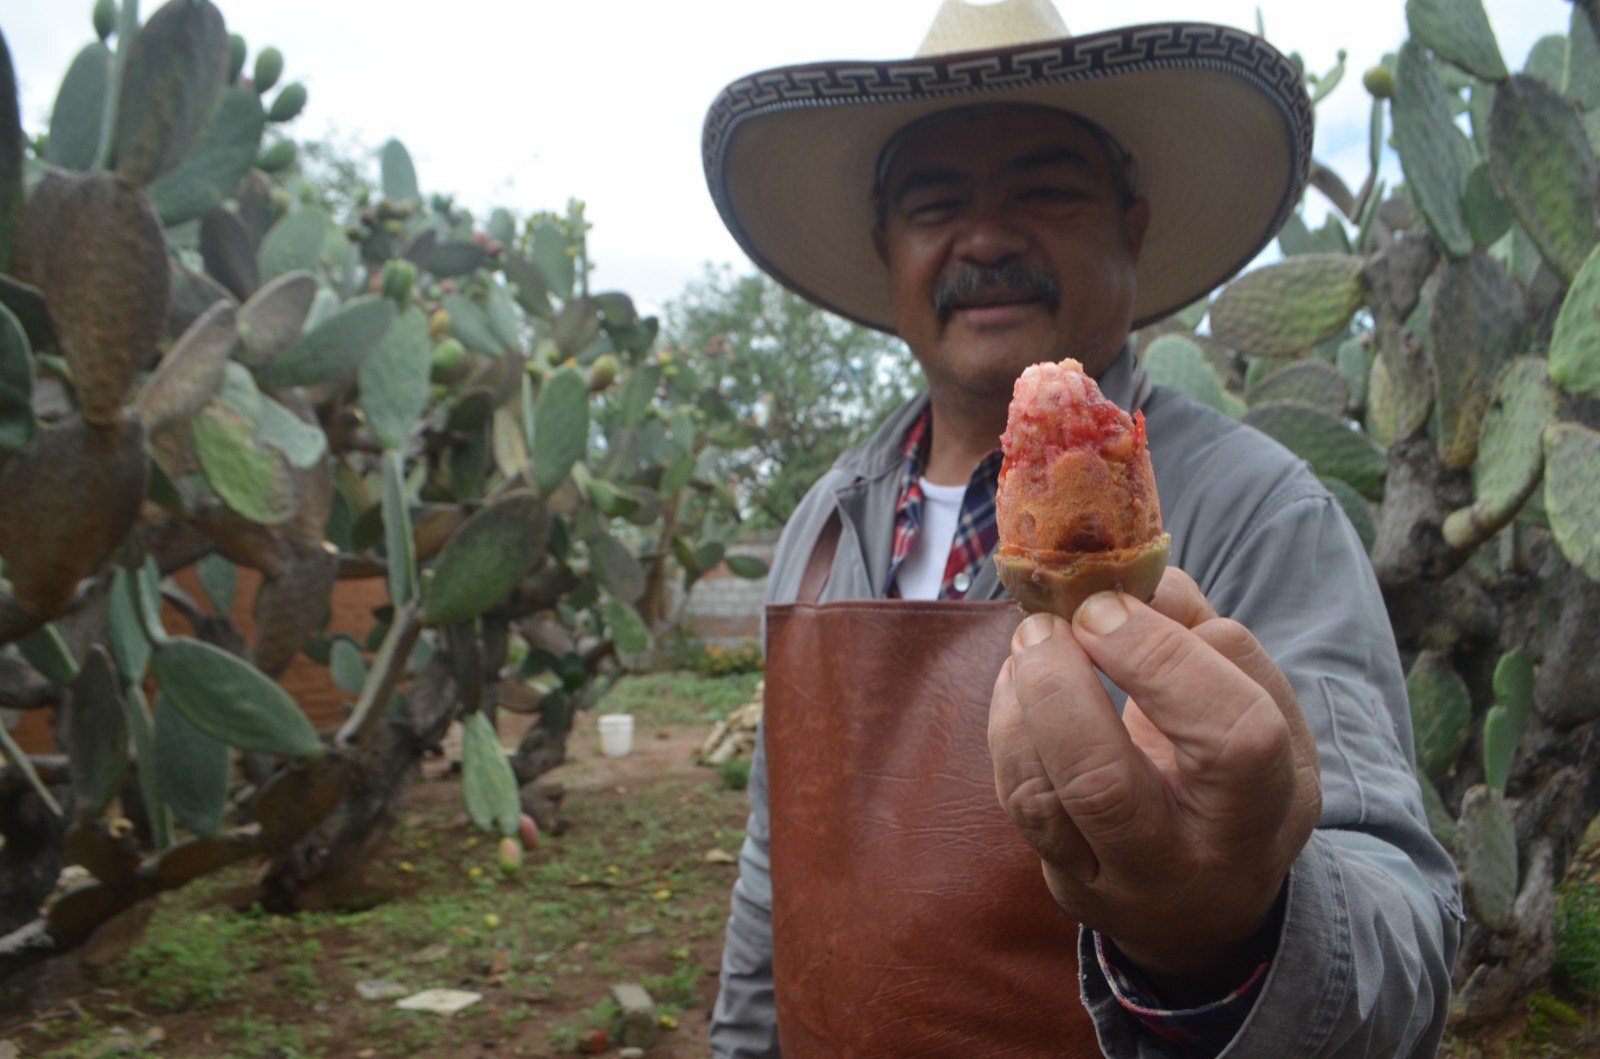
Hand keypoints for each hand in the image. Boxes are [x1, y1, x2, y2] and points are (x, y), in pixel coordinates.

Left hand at [988, 568, 1320, 1000]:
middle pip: (1103, 784)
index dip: (1161, 659)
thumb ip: (1216, 640)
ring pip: (1039, 797)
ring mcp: (1113, 886)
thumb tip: (1141, 580)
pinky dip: (1008, 726)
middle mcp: (1185, 865)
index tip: (1111, 604)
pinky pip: (1017, 801)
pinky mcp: (1062, 883)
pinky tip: (1021, 680)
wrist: (1212, 897)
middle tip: (1049, 622)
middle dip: (1060, 687)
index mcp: (1263, 815)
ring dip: (1021, 701)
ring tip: (1033, 640)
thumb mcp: (1268, 713)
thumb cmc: (1242, 780)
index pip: (1229, 738)